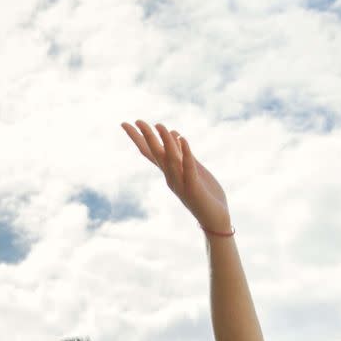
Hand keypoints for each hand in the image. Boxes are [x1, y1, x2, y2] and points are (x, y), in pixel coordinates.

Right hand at [122, 120, 231, 234]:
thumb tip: (173, 133)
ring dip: (166, 142)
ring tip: (159, 125)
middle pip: (155, 154)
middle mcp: (171, 177)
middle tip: (136, 121)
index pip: (150, 152)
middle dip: (146, 137)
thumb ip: (183, 153)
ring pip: (170, 159)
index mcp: (169, 172)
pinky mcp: (193, 189)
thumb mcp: (193, 168)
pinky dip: (186, 154)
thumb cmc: (205, 194)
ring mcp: (181, 183)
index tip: (125, 124)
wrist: (215, 220)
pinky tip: (183, 139)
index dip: (138, 137)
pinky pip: (188, 168)